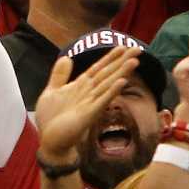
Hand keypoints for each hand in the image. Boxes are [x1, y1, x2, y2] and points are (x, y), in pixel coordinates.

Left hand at [34, 45, 133, 163]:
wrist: (50, 142)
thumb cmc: (52, 119)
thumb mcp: (52, 92)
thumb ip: (59, 76)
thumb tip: (66, 57)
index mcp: (81, 86)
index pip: (98, 68)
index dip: (110, 57)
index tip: (123, 46)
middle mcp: (89, 93)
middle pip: (108, 74)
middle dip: (122, 61)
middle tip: (138, 49)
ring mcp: (90, 104)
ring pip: (108, 85)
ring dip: (121, 73)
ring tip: (134, 61)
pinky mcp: (88, 115)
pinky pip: (101, 102)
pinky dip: (111, 92)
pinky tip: (122, 82)